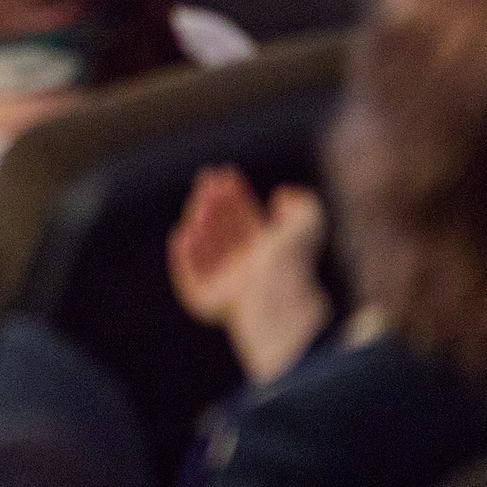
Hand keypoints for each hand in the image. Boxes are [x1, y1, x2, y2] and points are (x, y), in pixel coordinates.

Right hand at [168, 165, 330, 385]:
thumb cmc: (289, 274)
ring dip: (199, 221)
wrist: (276, 311)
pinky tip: (183, 233)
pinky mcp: (209, 299)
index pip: (246, 219)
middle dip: (214, 203)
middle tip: (208, 179)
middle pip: (224, 228)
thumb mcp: (303, 234)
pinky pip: (190, 275)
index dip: (235, 196)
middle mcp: (247, 268)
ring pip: (206, 247)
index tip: (226, 174)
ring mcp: (227, 283)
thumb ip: (303, 208)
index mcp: (269, 254)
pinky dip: (184, 255)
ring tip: (199, 204)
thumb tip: (283, 195)